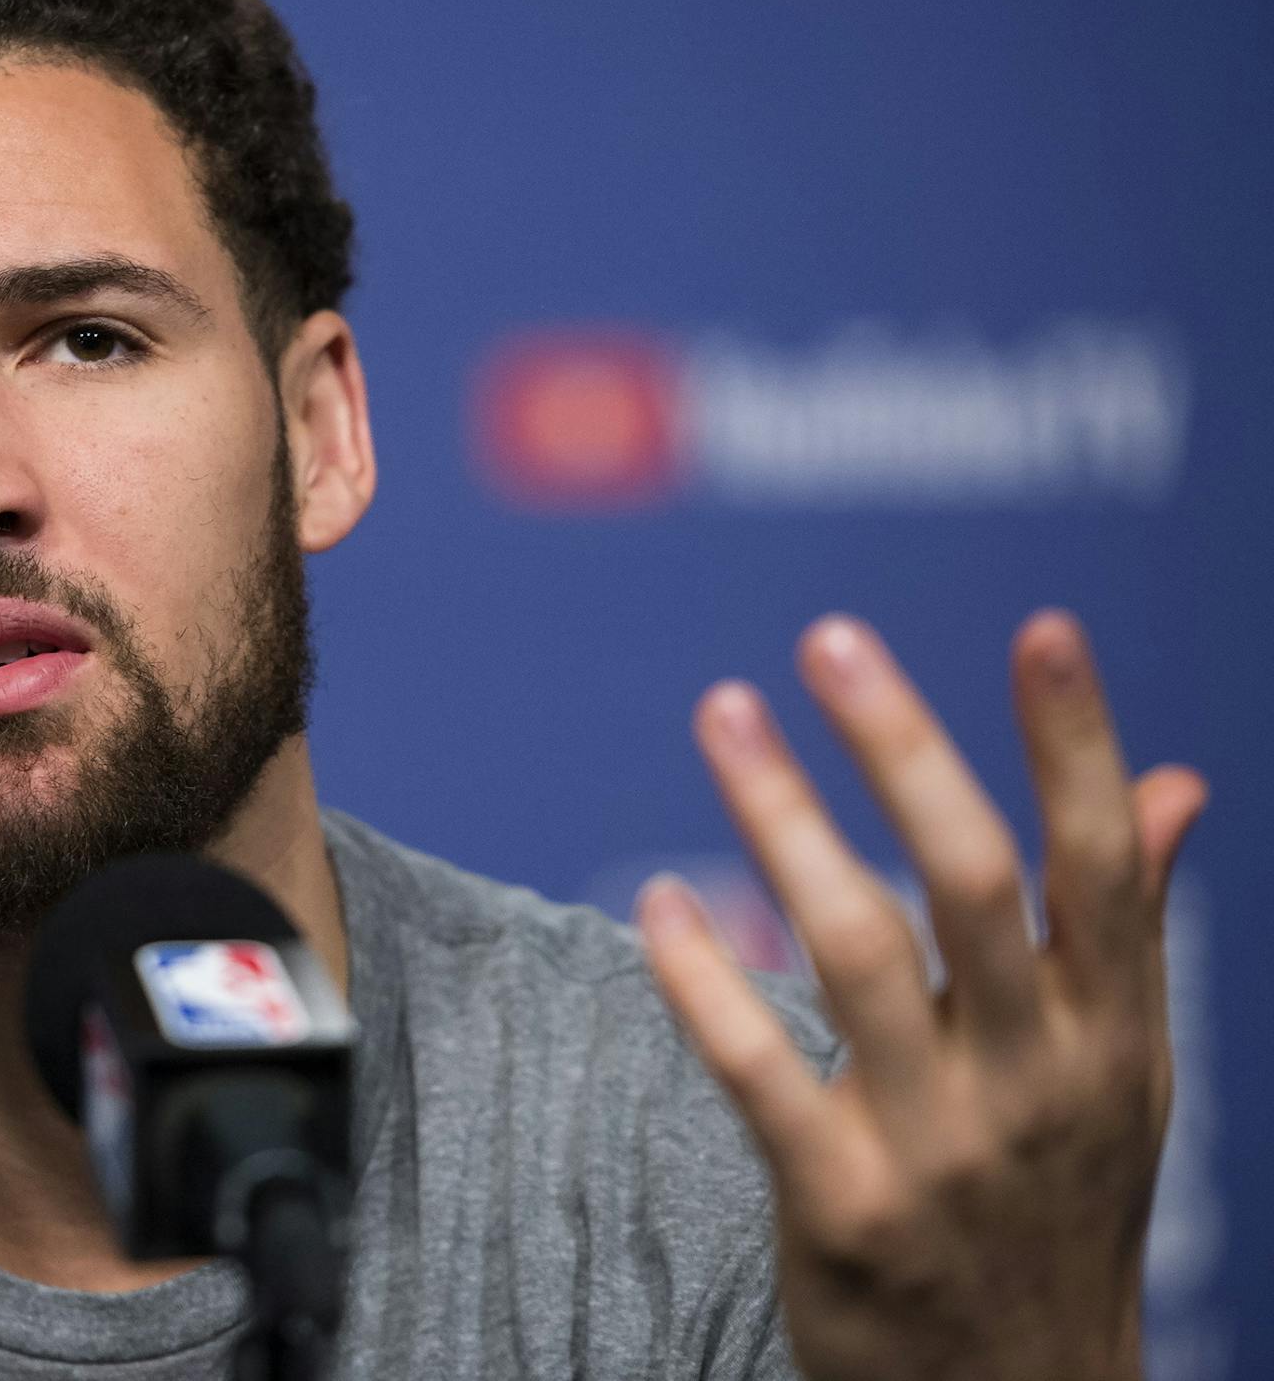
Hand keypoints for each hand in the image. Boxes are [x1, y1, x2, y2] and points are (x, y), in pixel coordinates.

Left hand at [637, 611, 1205, 1380]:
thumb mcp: (1125, 1075)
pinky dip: (704, 979)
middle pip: (970, 881)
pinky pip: (758, 1072)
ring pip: (854, 950)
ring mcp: (938, 1145)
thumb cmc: (1062, 1205)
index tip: (1043, 628)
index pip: (1100, 865)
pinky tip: (660, 900)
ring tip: (724, 716)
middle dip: (902, 747)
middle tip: (829, 639)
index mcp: (1111, 1035)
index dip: (1075, 742)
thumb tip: (1172, 781)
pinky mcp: (842, 1204)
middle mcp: (1034, 1079)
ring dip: (782, 820)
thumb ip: (1129, 926)